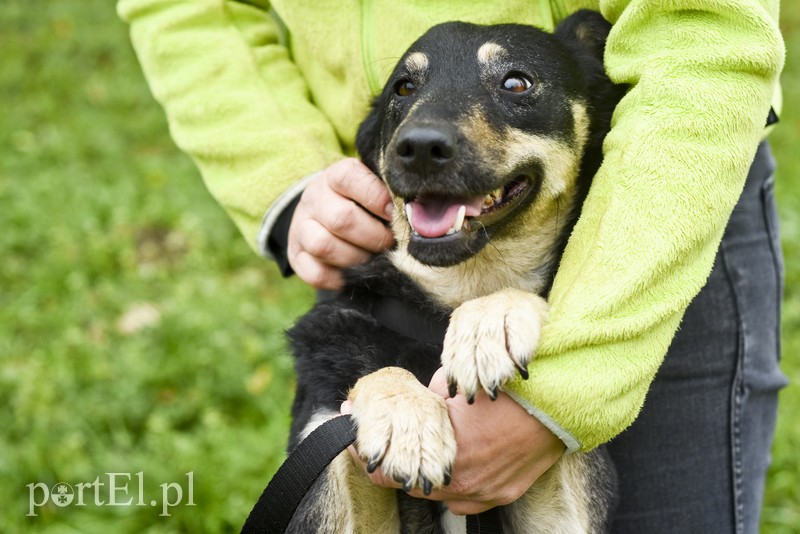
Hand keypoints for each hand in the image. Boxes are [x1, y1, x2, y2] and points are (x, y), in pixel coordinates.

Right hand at [288, 158, 394, 288]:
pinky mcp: (296, 256)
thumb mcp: (372, 187)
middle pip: (341, 219)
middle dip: (374, 236)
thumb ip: (390, 194)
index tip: (393, 213)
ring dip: (356, 258)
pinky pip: (313, 273)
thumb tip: (416, 212)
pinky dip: (337, 279)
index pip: (349, 178)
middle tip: (389, 242)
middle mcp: (314, 199)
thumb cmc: (359, 201)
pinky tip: (353, 274)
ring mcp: (301, 228)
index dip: (376, 197)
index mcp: (334, 177)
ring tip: (372, 258)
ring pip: (323, 246)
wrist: (322, 214)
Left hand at [342, 367, 564, 514]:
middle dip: (393, 461)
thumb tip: (417, 400)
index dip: (363, 452)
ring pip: (436, 494)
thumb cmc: (508, 387)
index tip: (348, 429)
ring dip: (423, 475)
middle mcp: (461, 478)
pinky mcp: (501, 496)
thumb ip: (431, 397)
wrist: (559, 403)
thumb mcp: (457, 383)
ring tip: (417, 454)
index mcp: (444, 448)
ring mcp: (483, 491)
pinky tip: (450, 469)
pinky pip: (465, 502)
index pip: (386, 467)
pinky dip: (453, 487)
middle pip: (407, 483)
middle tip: (377, 442)